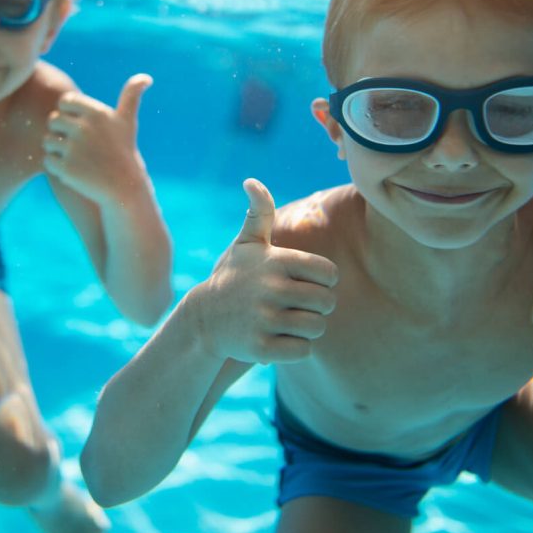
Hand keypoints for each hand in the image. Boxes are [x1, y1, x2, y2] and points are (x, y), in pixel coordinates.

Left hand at [42, 73, 151, 203]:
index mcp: (97, 113)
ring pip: (47, 141)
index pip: (65, 101)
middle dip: (60, 132)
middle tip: (74, 144)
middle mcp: (84, 128)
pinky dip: (55, 166)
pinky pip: (47, 160)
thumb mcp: (128, 122)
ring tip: (73, 157)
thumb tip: (146, 77)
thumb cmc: (124, 151)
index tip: (79, 126)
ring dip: (56, 149)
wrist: (124, 188)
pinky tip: (71, 169)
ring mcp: (74, 148)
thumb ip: (132, 96)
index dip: (68, 113)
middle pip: (53, 120)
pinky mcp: (66, 168)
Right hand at [187, 179, 337, 364]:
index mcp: (276, 261)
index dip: (322, 280)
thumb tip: (251, 181)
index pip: (330, 274)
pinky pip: (302, 351)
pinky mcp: (260, 348)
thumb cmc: (233, 278)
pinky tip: (278, 339)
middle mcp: (271, 289)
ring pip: (317, 328)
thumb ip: (259, 213)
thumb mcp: (246, 245)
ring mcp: (265, 320)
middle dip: (317, 306)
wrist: (203, 321)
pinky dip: (295, 348)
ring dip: (307, 328)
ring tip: (286, 321)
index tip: (305, 282)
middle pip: (327, 303)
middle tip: (296, 305)